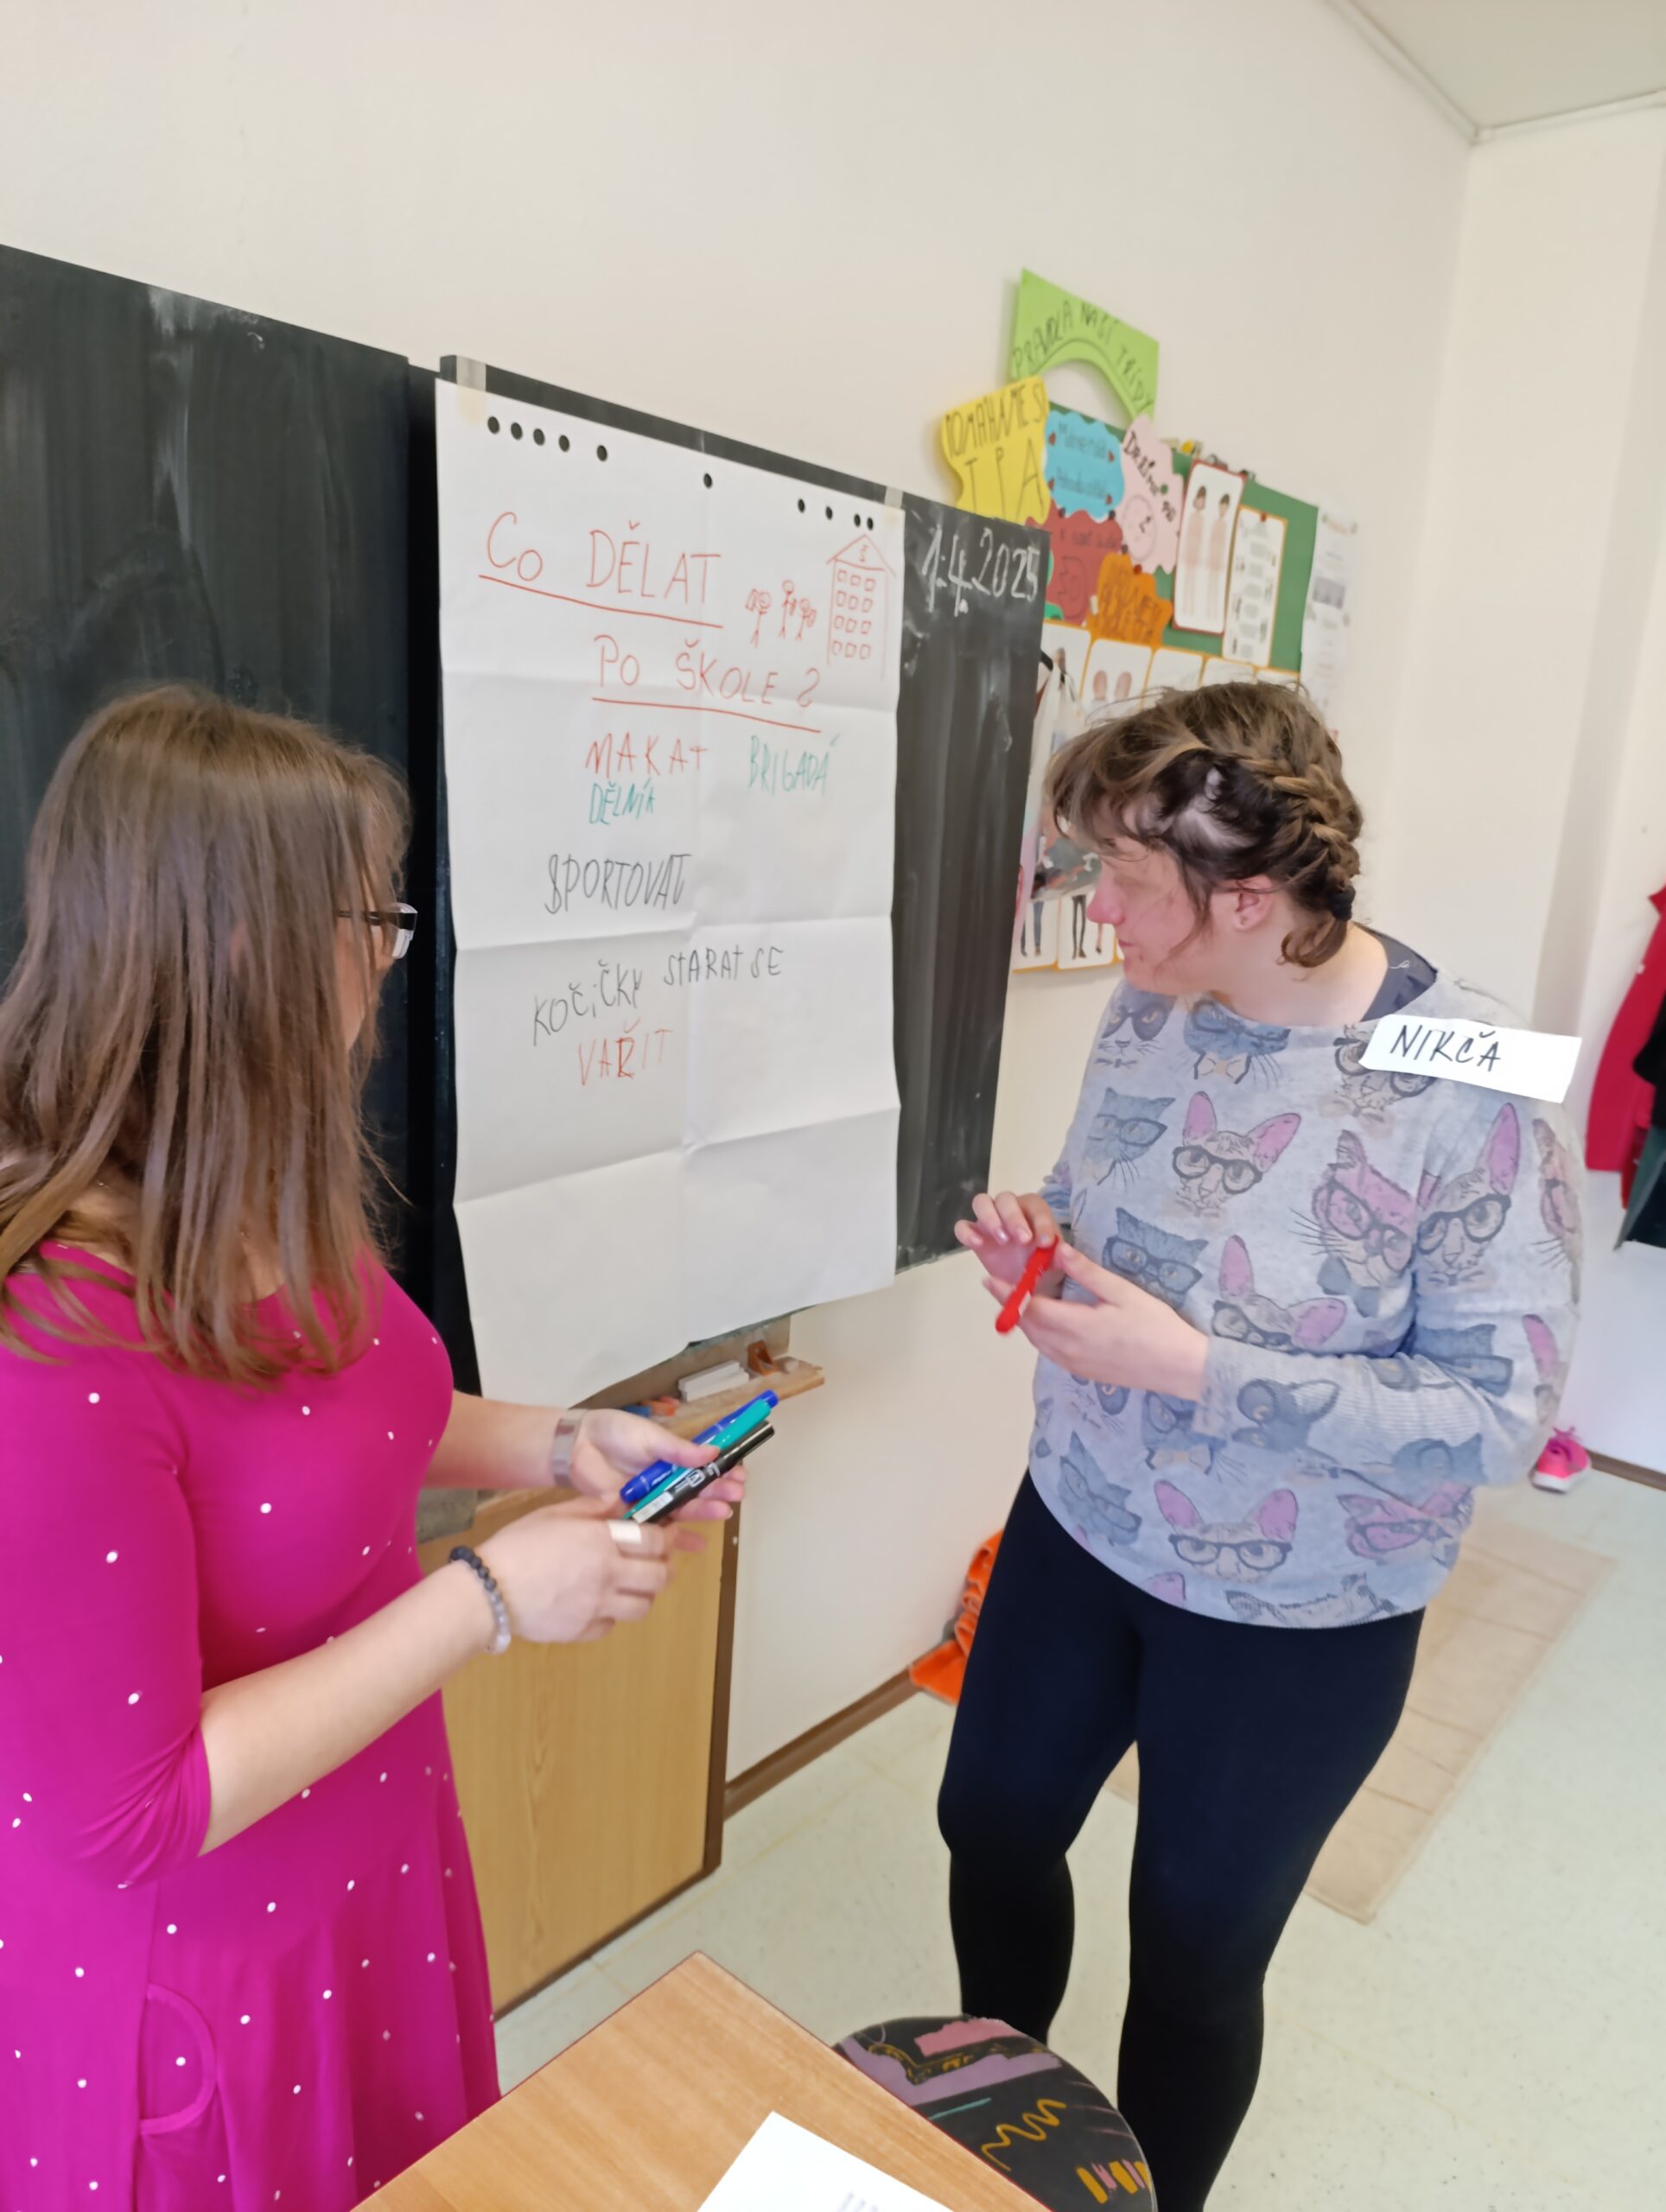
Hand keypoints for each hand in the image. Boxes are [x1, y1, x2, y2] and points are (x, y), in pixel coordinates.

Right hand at [478, 1495, 695, 1645]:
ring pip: (643, 1606)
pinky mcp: (583, 1631)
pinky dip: (613, 1615)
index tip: (664, 1534)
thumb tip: (622, 1501)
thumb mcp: (554, 1514)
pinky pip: (613, 1625)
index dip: (666, 1537)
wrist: (487, 1592)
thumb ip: (594, 1507)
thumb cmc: (518, 1545)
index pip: (655, 1541)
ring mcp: (597, 1608)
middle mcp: (608, 1576)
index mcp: (602, 1542)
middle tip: (655, 1561)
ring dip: (644, 1594)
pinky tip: (599, 1603)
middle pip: (660, 1577)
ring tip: (631, 1585)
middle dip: (664, 1567)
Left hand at [563, 1406, 744, 1522]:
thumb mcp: (649, 1436)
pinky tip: (698, 1543)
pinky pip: (661, 1526)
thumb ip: (678, 1449)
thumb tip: (712, 1452)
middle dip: (719, 1491)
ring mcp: (654, 1498)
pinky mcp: (638, 1515)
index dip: (723, 1469)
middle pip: (699, 1488)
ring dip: (705, 1510)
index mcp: (673, 1457)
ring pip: (684, 1507)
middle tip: (737, 1495)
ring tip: (723, 1512)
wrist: (577, 1448)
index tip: (740, 1473)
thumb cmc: (615, 1433)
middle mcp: (668, 1479)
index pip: (704, 1464)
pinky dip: (679, 1536)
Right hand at [953, 1192, 1060, 1291]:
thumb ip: (1058, 1255)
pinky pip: (962, 1225)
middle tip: (1023, 1240)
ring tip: (1002, 1240)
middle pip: (1005, 1198)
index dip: (1041, 1222)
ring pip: (981, 1202)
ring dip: (991, 1218)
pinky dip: (967, 1232)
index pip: (1036, 1207)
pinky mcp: (974, 1234)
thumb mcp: (1055, 1263)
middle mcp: (1009, 1209)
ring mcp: (988, 1220)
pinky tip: (977, 1244)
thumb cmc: (1042, 1266)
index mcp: (1032, 1211)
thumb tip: (1060, 1249)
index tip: (1046, 1243)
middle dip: (1014, 1217)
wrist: (1026, 1283)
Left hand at [982, 1242, 1208, 1400]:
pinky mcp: (1082, 1372)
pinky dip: (1039, 1335)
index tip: (988, 1279)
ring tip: (1016, 1300)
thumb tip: (1058, 1249)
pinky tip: (1045, 1322)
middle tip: (998, 1285)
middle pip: (1028, 1326)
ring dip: (1024, 1321)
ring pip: (1037, 1341)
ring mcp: (1074, 1364)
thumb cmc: (1154, 1325)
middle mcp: (1067, 1349)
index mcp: (1075, 1326)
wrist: (1178, 1368)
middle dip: (1011, 1306)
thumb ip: (1087, 1272)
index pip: (1029, 1308)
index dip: (1007, 1293)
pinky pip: (1049, 1352)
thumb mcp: (1122, 1292)